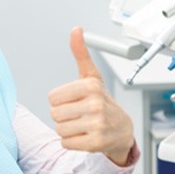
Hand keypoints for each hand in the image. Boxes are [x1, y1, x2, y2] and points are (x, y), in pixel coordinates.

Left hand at [48, 27, 134, 165]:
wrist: (122, 129)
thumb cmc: (101, 101)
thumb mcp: (91, 76)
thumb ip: (80, 53)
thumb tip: (76, 29)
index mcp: (90, 86)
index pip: (52, 97)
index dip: (61, 101)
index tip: (76, 100)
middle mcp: (95, 104)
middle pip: (54, 114)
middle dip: (64, 116)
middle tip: (80, 114)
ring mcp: (97, 124)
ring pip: (59, 129)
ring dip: (68, 130)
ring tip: (83, 125)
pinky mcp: (96, 143)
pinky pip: (66, 143)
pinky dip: (72, 142)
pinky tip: (85, 136)